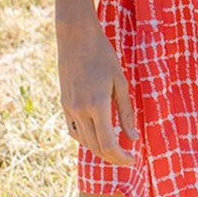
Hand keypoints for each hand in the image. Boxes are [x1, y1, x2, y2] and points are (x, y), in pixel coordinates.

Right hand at [56, 15, 138, 164]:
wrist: (76, 38)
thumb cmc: (103, 56)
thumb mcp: (120, 82)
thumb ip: (125, 111)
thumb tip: (132, 137)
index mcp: (98, 105)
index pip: (108, 143)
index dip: (121, 156)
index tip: (133, 158)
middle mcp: (80, 110)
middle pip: (96, 147)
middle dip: (113, 157)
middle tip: (127, 157)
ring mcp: (70, 108)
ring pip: (84, 142)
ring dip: (100, 149)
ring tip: (115, 148)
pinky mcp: (64, 104)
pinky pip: (74, 131)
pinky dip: (86, 139)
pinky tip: (98, 135)